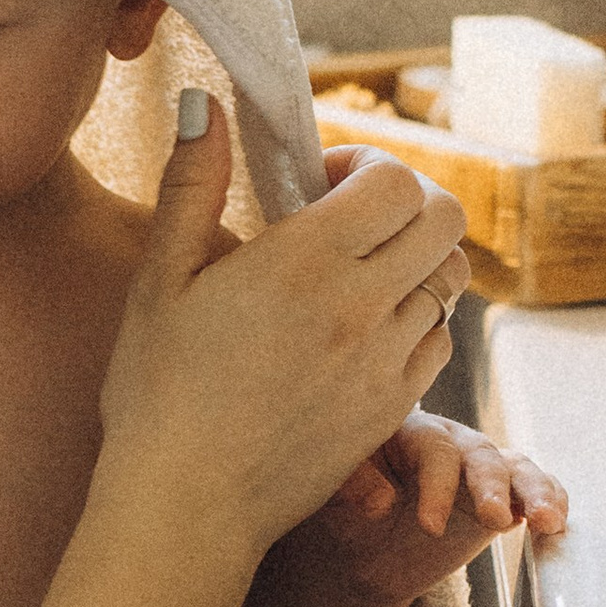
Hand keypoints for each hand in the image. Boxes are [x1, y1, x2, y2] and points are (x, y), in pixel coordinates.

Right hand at [15, 103, 465, 606]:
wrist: (186, 505)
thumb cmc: (157, 393)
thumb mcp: (160, 280)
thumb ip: (190, 185)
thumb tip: (204, 101)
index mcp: (303, 263)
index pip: (395, 178)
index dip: (368, 166)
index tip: (323, 184)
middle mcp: (360, 306)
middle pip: (445, 217)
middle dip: (408, 201)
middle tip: (355, 220)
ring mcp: (385, 361)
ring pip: (449, 280)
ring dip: (415, 261)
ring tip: (359, 277)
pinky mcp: (393, 409)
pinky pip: (439, 342)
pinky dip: (415, 322)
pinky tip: (362, 333)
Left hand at [343, 409, 569, 582]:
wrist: (370, 546)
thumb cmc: (349, 512)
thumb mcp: (335, 499)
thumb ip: (351, 488)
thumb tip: (379, 502)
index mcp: (410, 433)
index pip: (433, 453)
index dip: (436, 487)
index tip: (430, 527)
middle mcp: (453, 443)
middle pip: (481, 456)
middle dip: (491, 486)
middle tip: (494, 518)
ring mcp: (483, 467)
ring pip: (517, 469)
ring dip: (534, 493)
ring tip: (544, 522)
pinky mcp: (506, 494)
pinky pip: (536, 490)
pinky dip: (551, 502)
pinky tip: (556, 524)